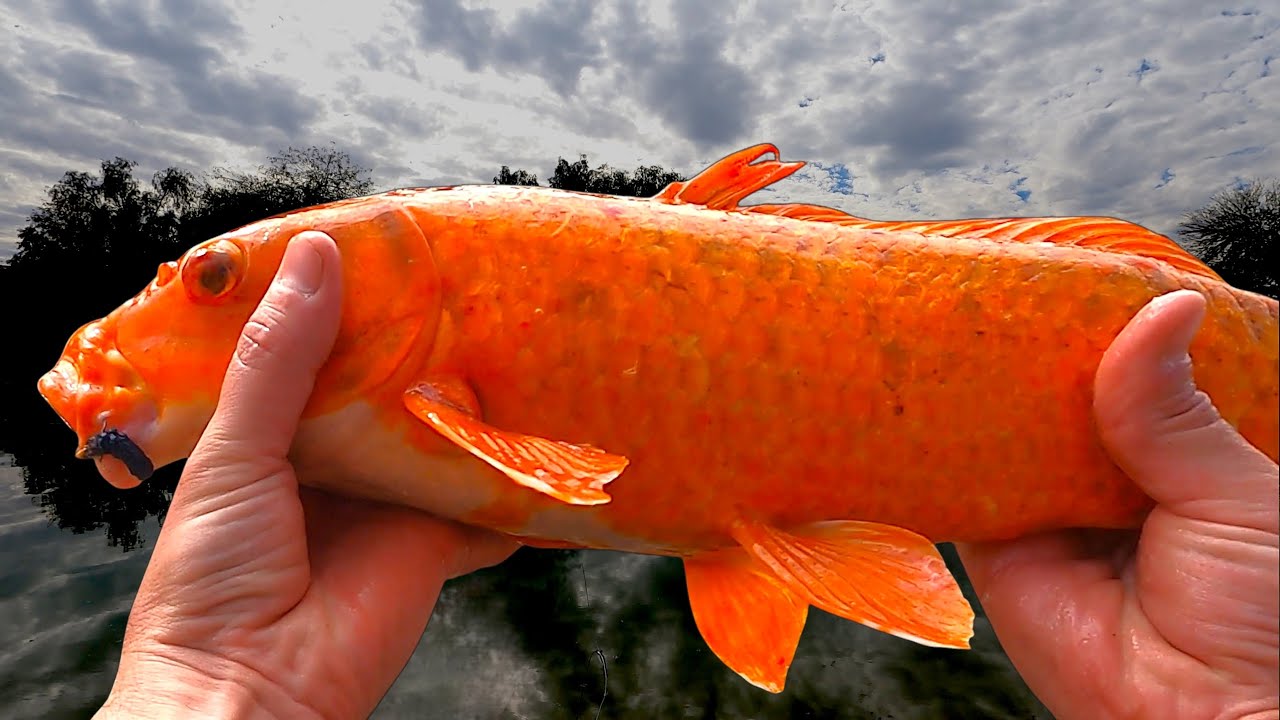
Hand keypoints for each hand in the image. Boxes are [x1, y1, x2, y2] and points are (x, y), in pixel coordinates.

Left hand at [95, 231, 517, 718]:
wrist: (252, 690)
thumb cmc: (214, 575)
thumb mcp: (235, 451)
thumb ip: (279, 359)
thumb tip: (319, 254)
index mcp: (272, 436)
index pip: (315, 354)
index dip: (344, 307)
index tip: (381, 246)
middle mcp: (336, 462)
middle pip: (387, 390)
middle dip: (420, 347)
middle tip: (465, 279)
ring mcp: (391, 502)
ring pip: (441, 437)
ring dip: (473, 401)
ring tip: (516, 333)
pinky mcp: (439, 541)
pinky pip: (487, 501)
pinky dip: (520, 478)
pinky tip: (553, 430)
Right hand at [958, 290, 1278, 718]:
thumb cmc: (1262, 615)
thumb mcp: (1238, 492)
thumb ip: (1176, 410)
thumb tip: (1162, 311)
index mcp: (1184, 454)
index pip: (1136, 372)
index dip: (1106, 325)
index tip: (1074, 272)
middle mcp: (1111, 474)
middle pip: (1061, 394)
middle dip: (1032, 349)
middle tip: (1000, 281)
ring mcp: (1050, 506)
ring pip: (1004, 430)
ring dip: (980, 387)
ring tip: (952, 316)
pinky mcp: (998, 543)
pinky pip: (959, 485)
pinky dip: (938, 445)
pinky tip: (922, 389)